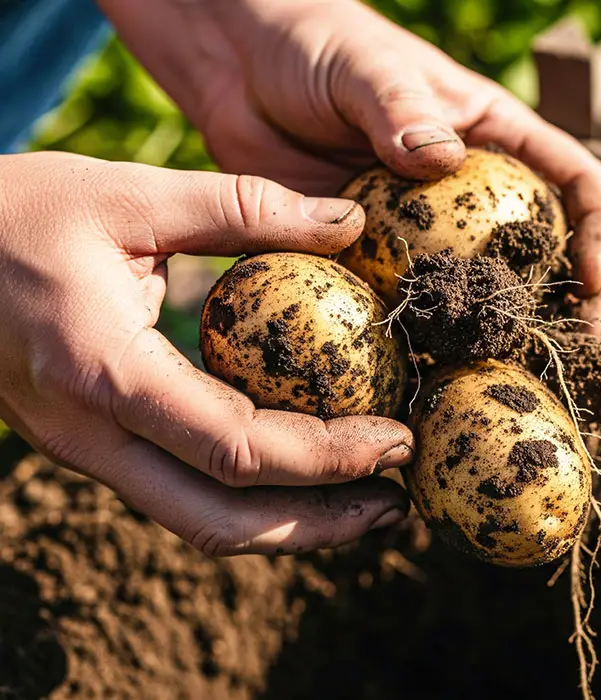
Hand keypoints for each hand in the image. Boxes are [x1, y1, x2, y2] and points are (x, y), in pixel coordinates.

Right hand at [0, 151, 412, 555]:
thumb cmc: (15, 210)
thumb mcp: (128, 193)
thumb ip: (244, 206)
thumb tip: (353, 224)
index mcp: (101, 373)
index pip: (233, 451)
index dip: (326, 458)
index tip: (398, 442)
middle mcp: (88, 435)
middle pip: (218, 521)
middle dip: (319, 524)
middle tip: (398, 503)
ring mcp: (82, 451)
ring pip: (196, 523)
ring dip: (290, 525)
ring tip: (370, 503)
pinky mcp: (89, 446)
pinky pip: (179, 493)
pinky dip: (250, 498)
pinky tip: (306, 473)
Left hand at [99, 0, 600, 336]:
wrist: (237, 66)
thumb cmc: (318, 44)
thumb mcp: (366, 66)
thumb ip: (401, 108)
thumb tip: (439, 157)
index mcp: (497, 141)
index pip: (576, 184)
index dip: (600, 230)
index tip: (594, 276)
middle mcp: (473, 197)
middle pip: (544, 257)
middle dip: (572, 308)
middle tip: (580, 356)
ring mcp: (425, 236)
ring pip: (480, 297)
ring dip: (501, 340)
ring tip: (518, 382)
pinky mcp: (373, 263)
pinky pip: (406, 311)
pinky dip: (421, 346)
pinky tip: (428, 377)